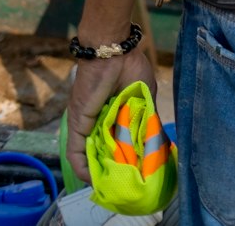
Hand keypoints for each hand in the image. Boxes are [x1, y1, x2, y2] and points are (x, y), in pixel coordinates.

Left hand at [65, 50, 156, 182]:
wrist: (112, 51)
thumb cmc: (130, 67)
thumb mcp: (145, 97)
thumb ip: (147, 120)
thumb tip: (159, 143)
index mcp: (113, 112)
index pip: (115, 140)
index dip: (123, 156)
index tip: (134, 169)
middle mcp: (96, 120)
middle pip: (101, 150)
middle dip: (111, 166)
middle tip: (124, 180)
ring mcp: (84, 123)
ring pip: (88, 154)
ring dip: (98, 170)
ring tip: (112, 183)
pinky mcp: (76, 123)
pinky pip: (76, 151)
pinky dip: (83, 167)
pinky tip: (93, 179)